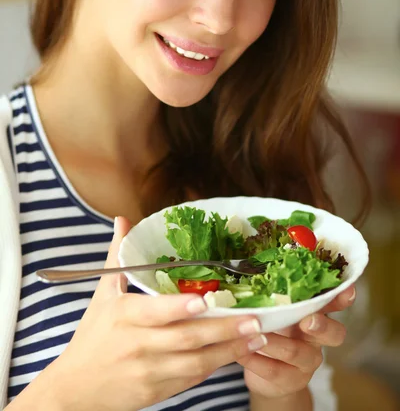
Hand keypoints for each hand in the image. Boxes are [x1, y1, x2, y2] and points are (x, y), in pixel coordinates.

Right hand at [8, 217, 267, 410]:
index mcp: (123, 317)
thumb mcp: (103, 294)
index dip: (179, 308)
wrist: (76, 389)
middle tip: (254, 319)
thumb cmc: (93, 336)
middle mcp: (137, 345)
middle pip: (185, 339)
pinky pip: (191, 378)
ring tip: (257, 337)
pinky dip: (214, 365)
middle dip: (223, 330)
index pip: (154, 312)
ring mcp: (149, 372)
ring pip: (195, 363)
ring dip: (228, 350)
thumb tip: (123, 220)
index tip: (206, 301)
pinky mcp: (157, 392)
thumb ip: (118, 257)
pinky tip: (236, 352)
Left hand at [237, 286, 355, 399]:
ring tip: (256, 335)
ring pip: (297, 353)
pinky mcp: (291, 381)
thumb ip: (274, 294)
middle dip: (321, 326)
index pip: (335, 303)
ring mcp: (307, 362)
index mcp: (315, 314)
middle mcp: (317, 338)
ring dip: (275, 343)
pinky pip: (275, 371)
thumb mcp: (276, 309)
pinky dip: (256, 360)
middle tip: (306, 321)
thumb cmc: (273, 330)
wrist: (267, 375)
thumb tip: (256, 268)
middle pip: (333, 333)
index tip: (346, 290)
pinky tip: (241, 353)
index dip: (342, 297)